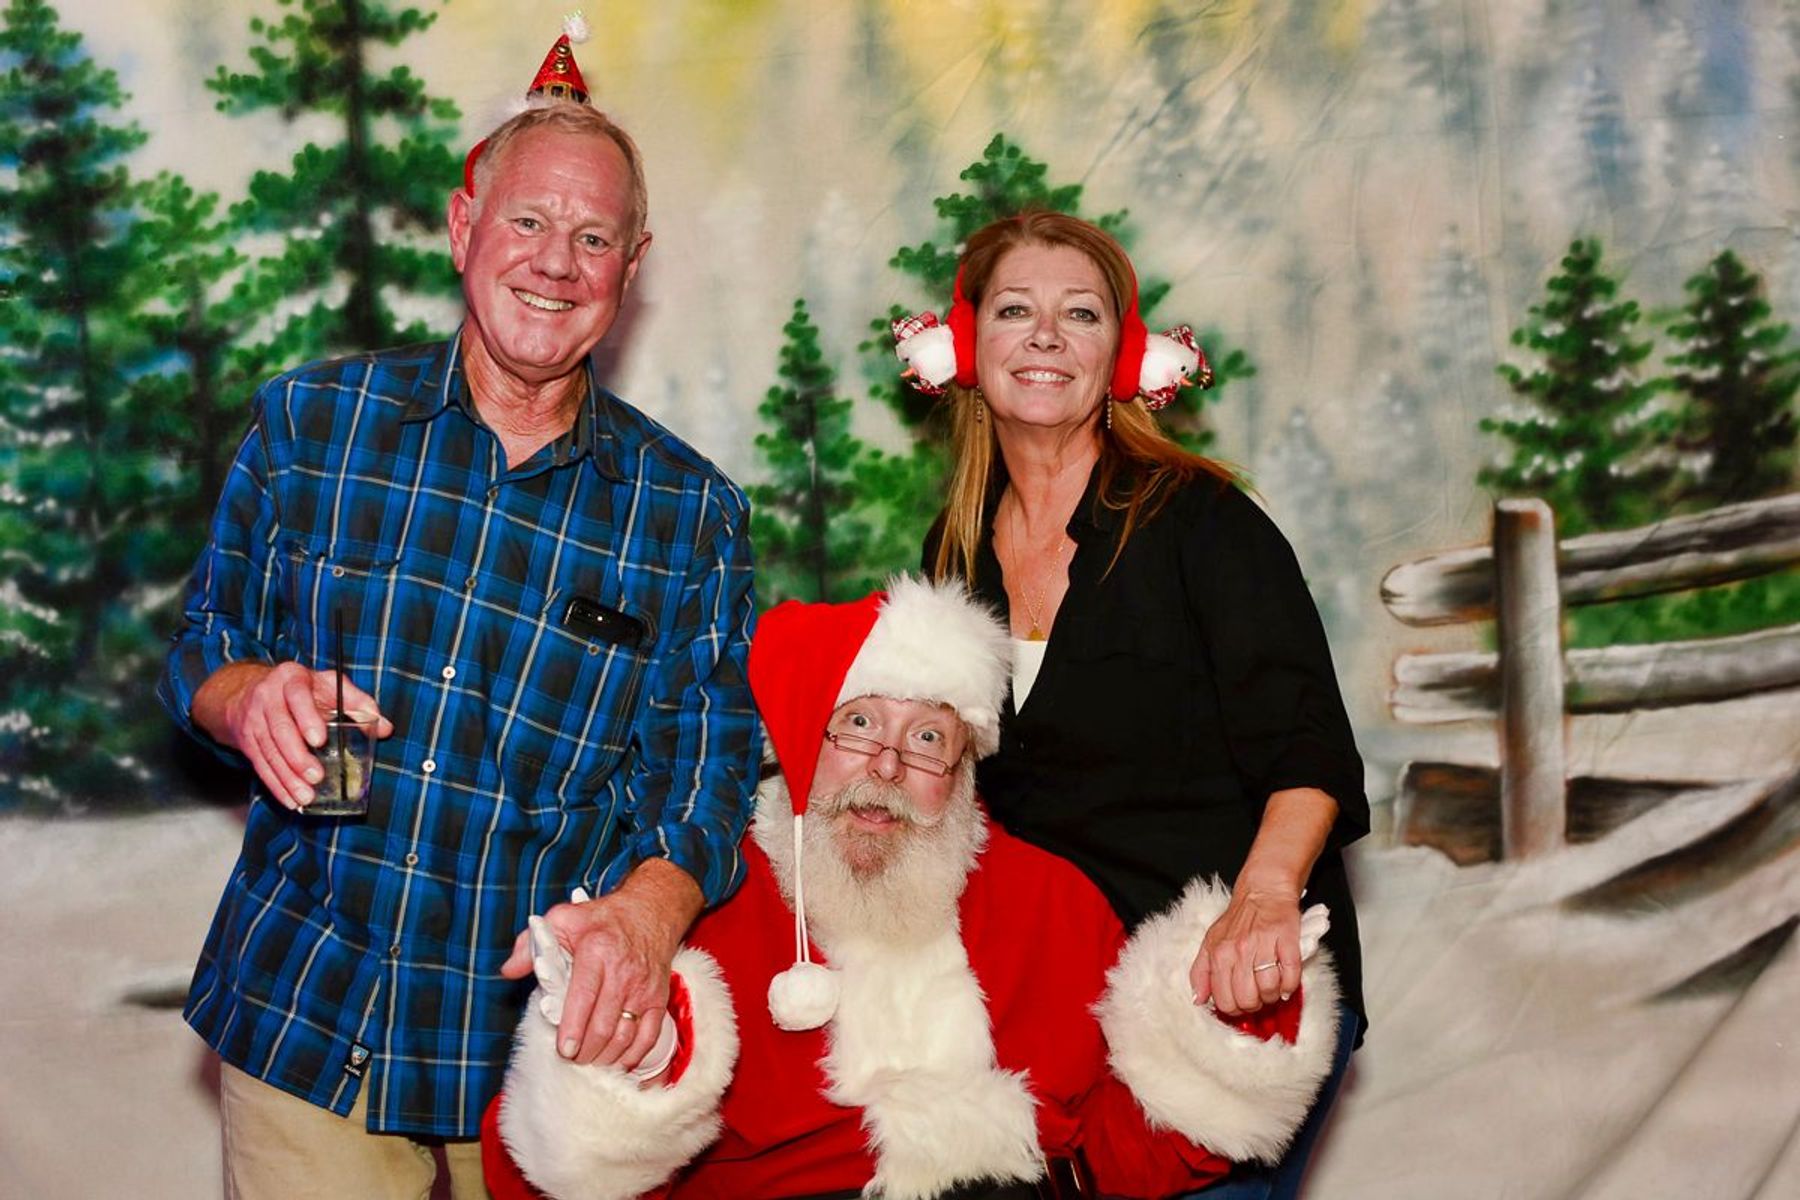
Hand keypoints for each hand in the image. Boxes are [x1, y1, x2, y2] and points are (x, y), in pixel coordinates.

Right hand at [210, 661, 392, 809]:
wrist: (249, 689)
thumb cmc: (301, 688)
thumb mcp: (328, 685)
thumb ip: (358, 702)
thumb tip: (385, 727)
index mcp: (292, 678)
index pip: (297, 696)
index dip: (307, 718)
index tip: (319, 740)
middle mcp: (268, 696)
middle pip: (280, 729)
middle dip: (297, 756)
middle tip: (316, 776)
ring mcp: (254, 719)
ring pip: (269, 751)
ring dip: (287, 777)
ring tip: (306, 796)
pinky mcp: (247, 740)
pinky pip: (260, 765)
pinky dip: (276, 785)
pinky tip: (290, 800)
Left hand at [501, 870, 695, 1070]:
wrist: (650, 912)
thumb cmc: (602, 920)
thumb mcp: (563, 920)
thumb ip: (530, 944)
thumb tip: (509, 970)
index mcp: (596, 952)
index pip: (584, 997)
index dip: (573, 1028)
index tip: (564, 1049)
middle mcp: (623, 972)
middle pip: (604, 1024)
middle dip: (585, 1051)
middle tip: (570, 1058)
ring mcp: (643, 988)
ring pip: (625, 1035)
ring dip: (605, 1057)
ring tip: (588, 1060)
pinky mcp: (658, 999)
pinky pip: (648, 1036)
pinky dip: (632, 1055)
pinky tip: (617, 1061)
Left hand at [1189, 885, 1301, 1015]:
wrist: (1264, 890)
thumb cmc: (1239, 919)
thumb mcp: (1210, 942)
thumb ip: (1201, 972)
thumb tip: (1198, 999)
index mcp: (1219, 953)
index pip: (1224, 1000)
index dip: (1235, 1009)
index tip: (1241, 1003)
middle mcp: (1239, 950)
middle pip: (1247, 999)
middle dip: (1255, 1004)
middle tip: (1258, 995)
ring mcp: (1264, 946)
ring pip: (1269, 990)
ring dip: (1273, 995)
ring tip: (1272, 985)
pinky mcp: (1287, 941)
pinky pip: (1291, 976)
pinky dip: (1290, 985)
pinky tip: (1286, 982)